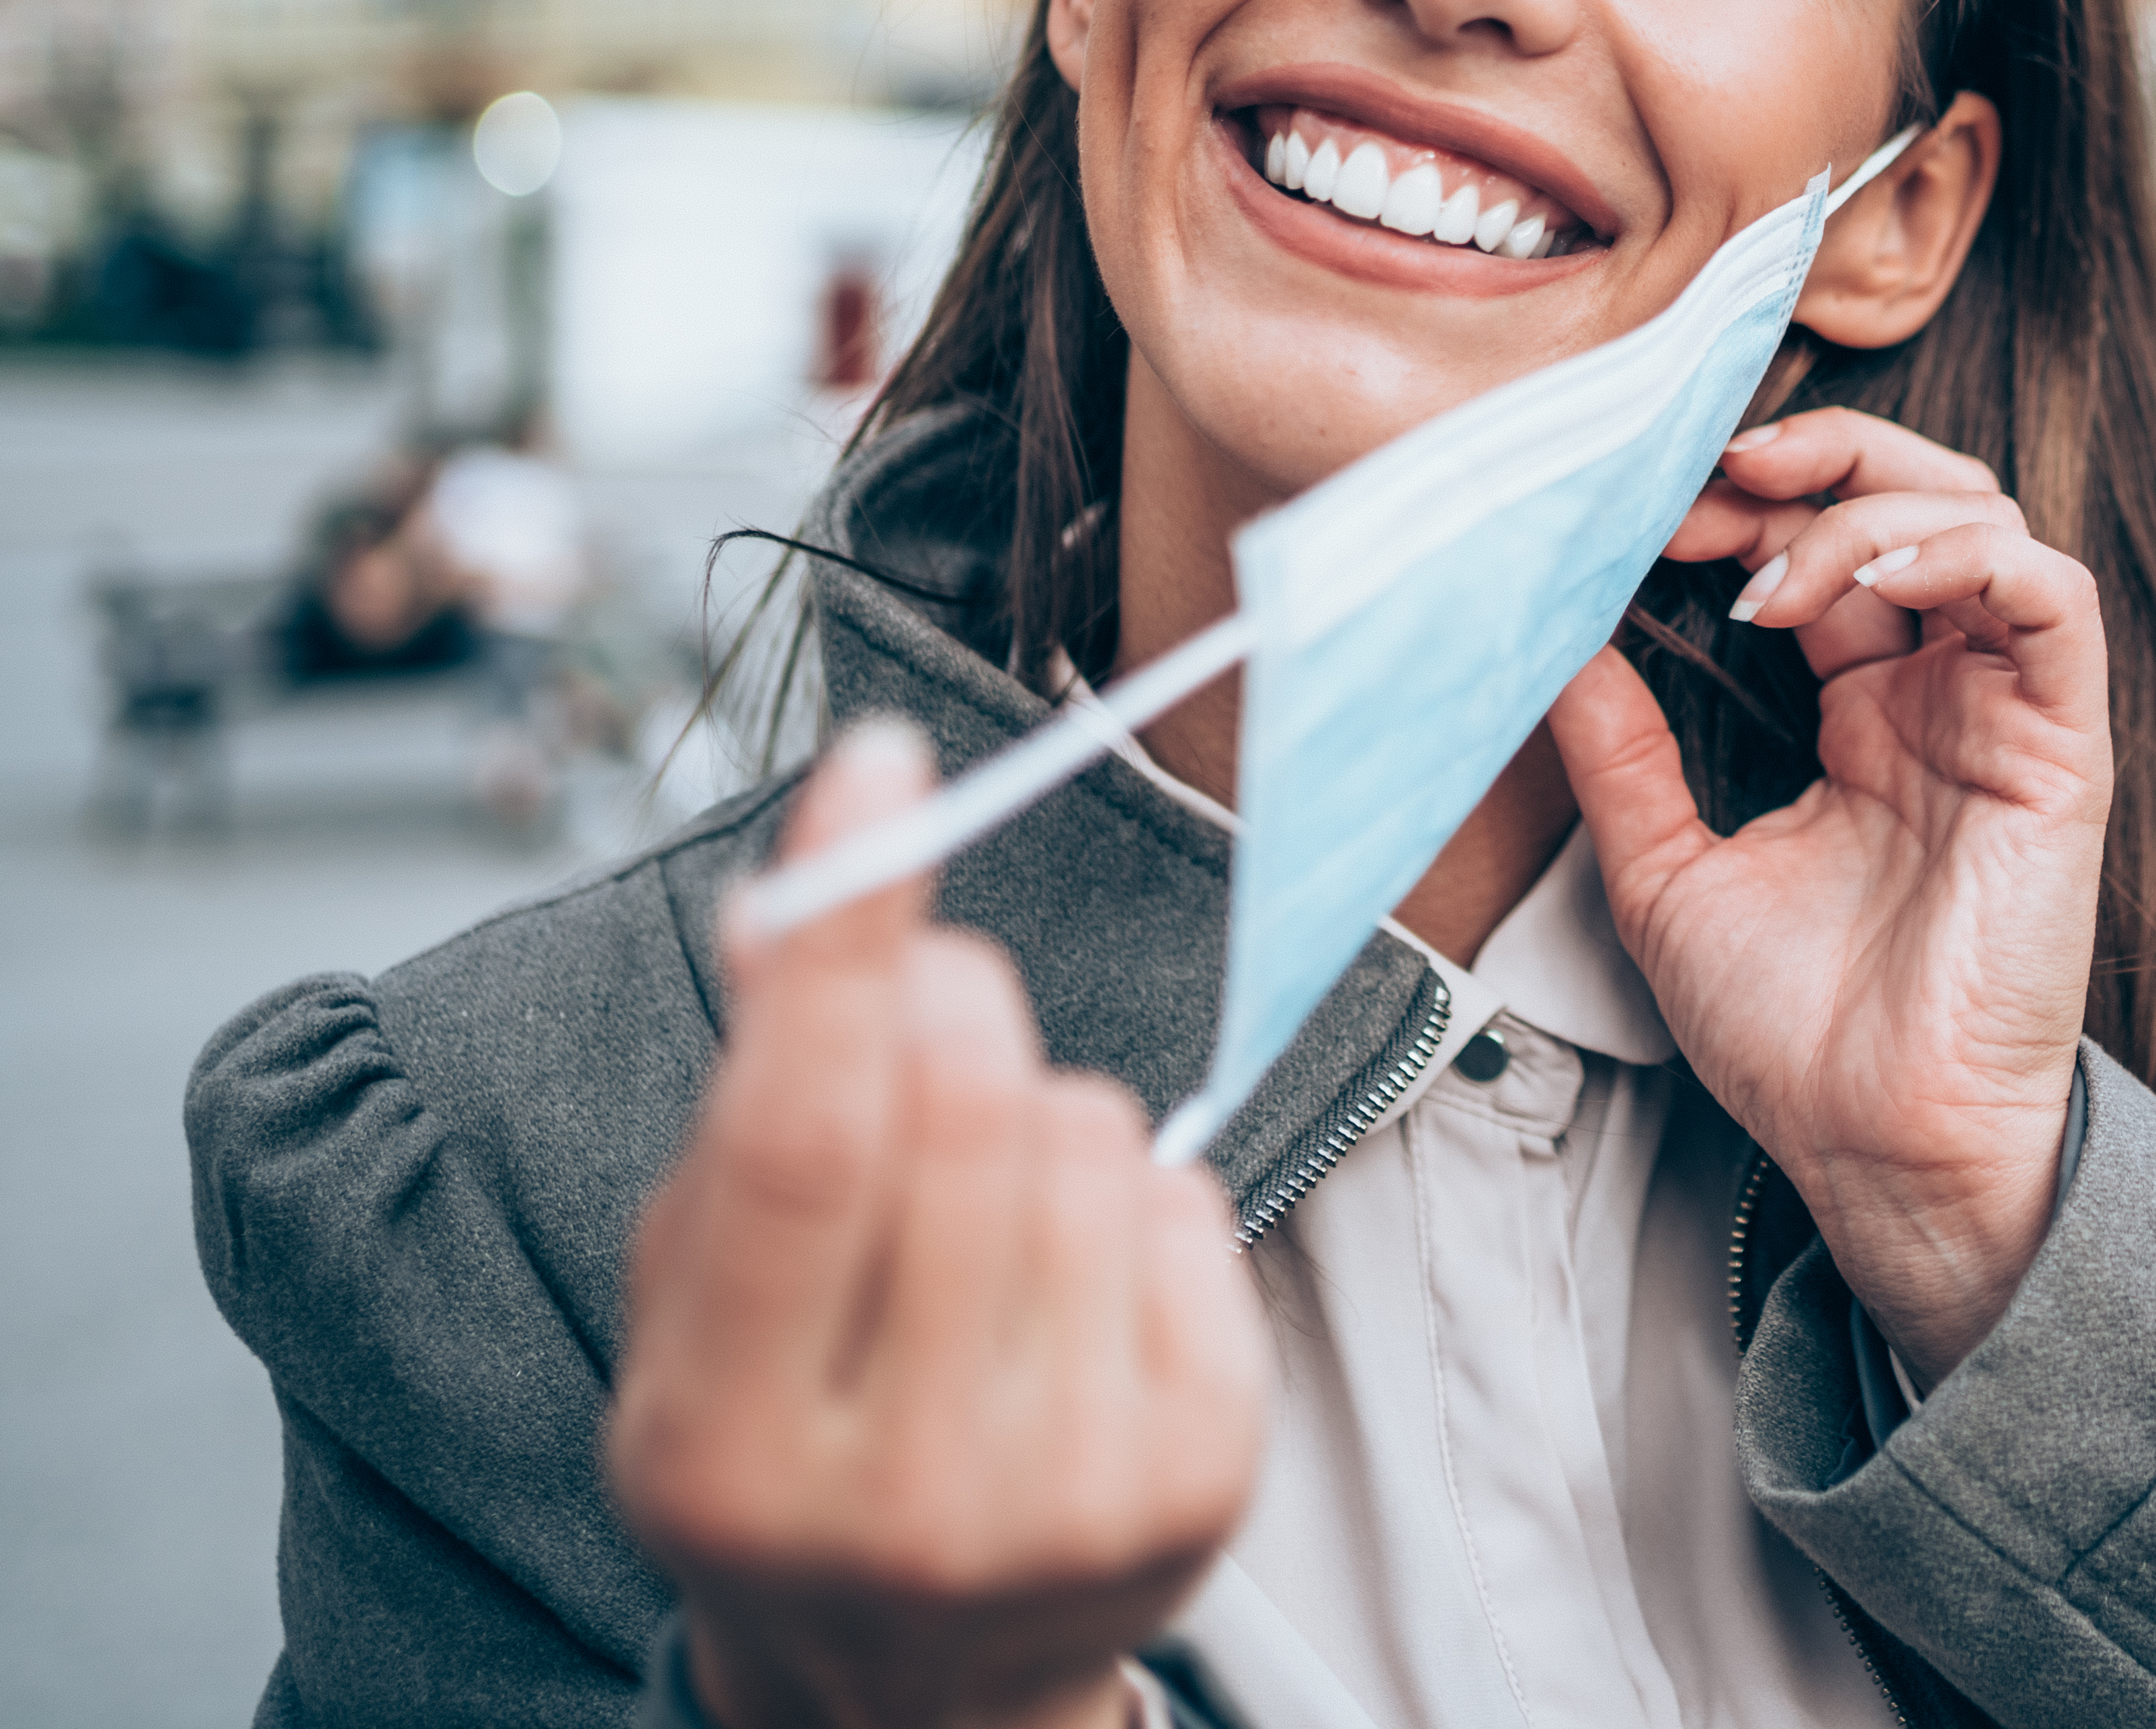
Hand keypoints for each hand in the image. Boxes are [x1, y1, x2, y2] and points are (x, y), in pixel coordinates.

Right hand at [606, 720, 1270, 1728]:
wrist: (918, 1681)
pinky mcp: (1202, 1477)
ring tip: (992, 1217)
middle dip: (954, 1004)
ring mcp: (1064, 1501)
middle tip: (932, 1017)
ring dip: (1044, 1112)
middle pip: (971, 1112)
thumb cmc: (798, 1441)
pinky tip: (1078, 1289)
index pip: (800, 1141)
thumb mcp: (704, 1300)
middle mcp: (890, 1496)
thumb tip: (819, 884)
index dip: (842, 939)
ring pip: (1091, 1139)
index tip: (880, 767)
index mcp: (718, 1446)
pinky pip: (1187, 1208)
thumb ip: (754, 1104)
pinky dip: (1134, 1200)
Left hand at [1552, 410, 2110, 1383]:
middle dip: (1817, 458)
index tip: (1653, 513)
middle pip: (1916, 494)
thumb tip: (1552, 642)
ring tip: (1775, 573)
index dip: (1747, 506)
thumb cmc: (1790, 1034)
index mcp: (1866, 712)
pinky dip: (1967, 556)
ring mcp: (2007, 713)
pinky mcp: (2063, 745)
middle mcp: (1942, 693)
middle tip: (1715, 479)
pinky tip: (1872, 579)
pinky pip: (2052, 600)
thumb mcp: (1663, 870)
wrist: (1876, 1146)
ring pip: (1984, 518)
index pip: (1824, 545)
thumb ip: (1620, 752)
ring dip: (1872, 506)